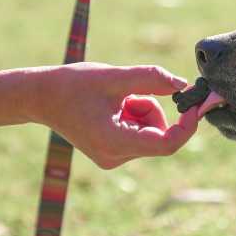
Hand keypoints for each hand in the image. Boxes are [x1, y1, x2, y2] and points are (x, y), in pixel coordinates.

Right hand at [0, 63, 198, 168]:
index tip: (196, 103)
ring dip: (142, 110)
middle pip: (160, 134)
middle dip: (152, 109)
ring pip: (151, 132)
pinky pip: (140, 134)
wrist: (39, 98)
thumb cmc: (71, 85)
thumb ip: (150, 79)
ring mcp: (114, 158)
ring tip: (113, 99)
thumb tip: (182, 84)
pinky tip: (110, 107)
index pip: (167, 143)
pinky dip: (134, 116)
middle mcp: (116, 157)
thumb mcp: (113, 76)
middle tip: (127, 93)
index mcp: (115, 142)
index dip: (187, 125)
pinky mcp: (112, 153)